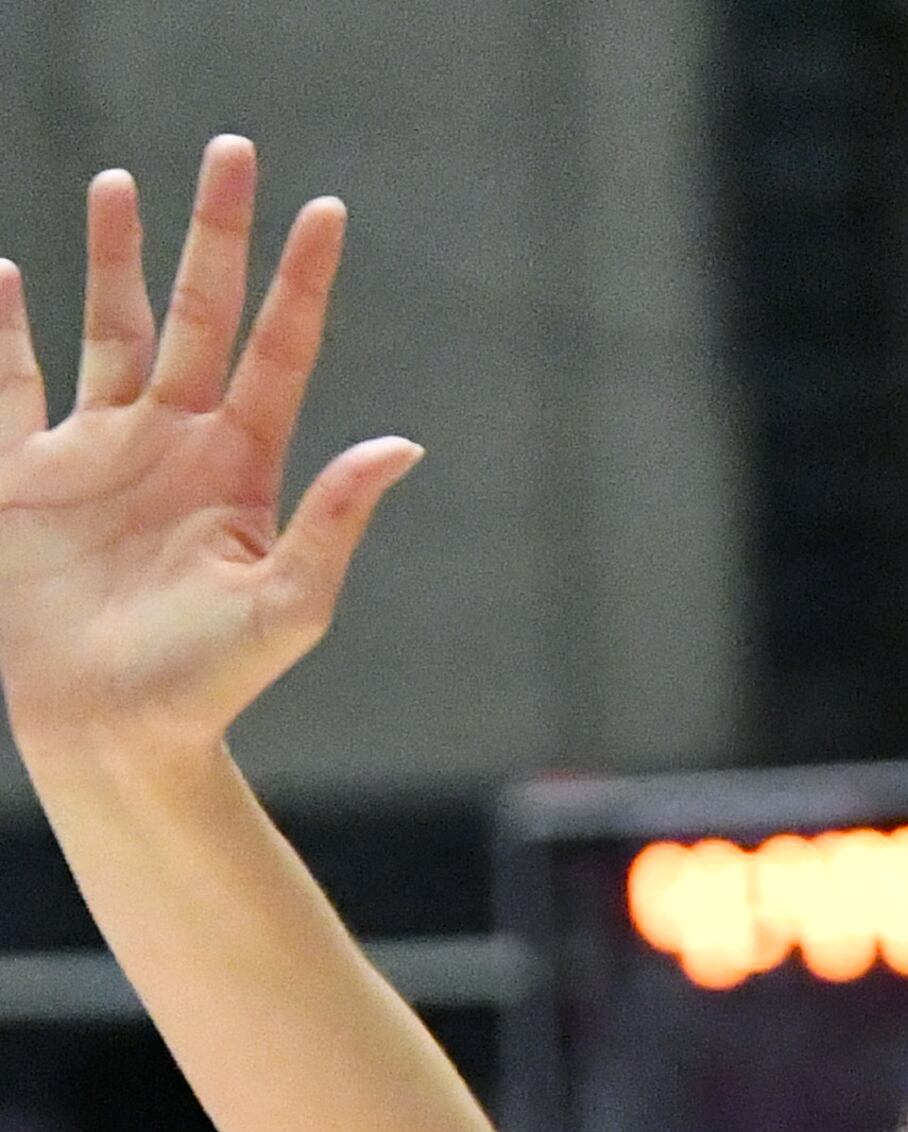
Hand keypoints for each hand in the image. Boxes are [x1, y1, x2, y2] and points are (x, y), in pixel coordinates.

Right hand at [0, 141, 416, 768]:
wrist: (116, 735)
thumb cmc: (207, 685)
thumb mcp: (285, 606)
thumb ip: (335, 521)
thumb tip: (401, 445)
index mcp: (239, 468)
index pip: (277, 353)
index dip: (300, 283)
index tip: (324, 210)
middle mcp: (172, 444)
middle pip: (195, 313)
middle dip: (213, 235)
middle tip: (232, 152)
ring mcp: (98, 452)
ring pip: (107, 326)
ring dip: (114, 255)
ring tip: (121, 182)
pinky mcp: (26, 476)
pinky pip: (11, 384)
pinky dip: (3, 329)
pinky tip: (3, 274)